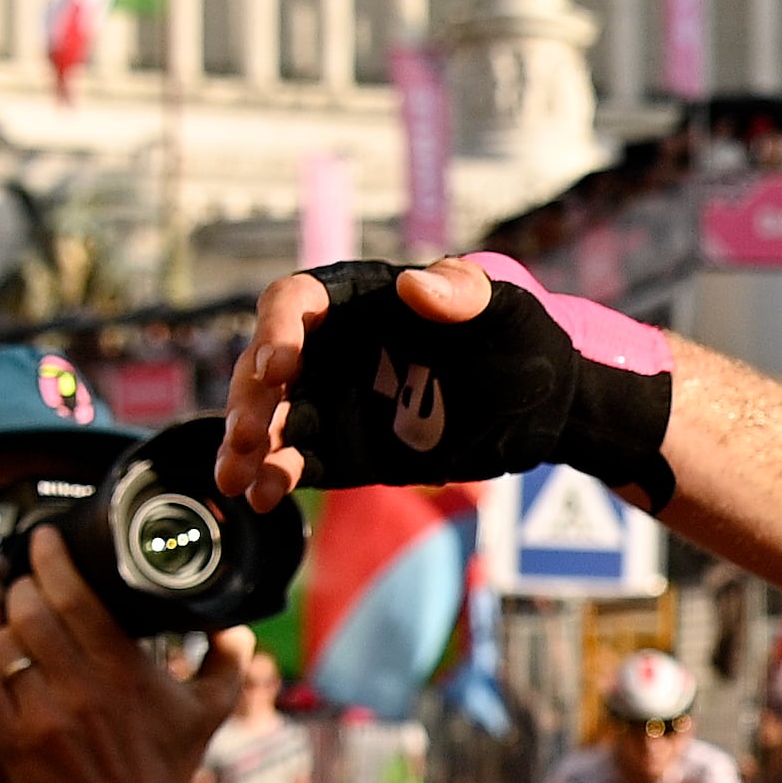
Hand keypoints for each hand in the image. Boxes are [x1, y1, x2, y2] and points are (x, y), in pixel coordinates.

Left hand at [0, 530, 241, 782]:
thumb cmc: (168, 769)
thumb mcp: (210, 711)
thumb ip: (227, 658)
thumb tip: (234, 620)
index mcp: (126, 670)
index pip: (74, 594)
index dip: (50, 556)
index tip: (42, 537)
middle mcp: (81, 690)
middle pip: (28, 609)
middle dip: (22, 586)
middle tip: (25, 581)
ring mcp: (42, 718)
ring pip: (0, 642)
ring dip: (2, 626)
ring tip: (12, 624)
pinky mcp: (13, 743)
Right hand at [214, 253, 673, 510]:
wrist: (544, 406)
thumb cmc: (521, 337)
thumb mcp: (504, 308)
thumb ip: (463, 293)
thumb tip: (414, 284)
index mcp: (357, 299)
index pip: (295, 303)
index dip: (277, 332)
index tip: (280, 369)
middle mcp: (330, 347)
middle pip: (265, 367)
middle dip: (252, 401)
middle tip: (250, 437)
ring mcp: (333, 399)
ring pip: (272, 419)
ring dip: (248, 447)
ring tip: (237, 480)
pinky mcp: (344, 448)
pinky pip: (299, 461)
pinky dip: (277, 478)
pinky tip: (266, 498)